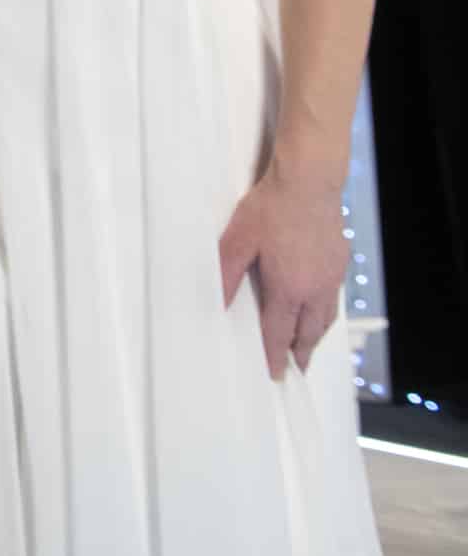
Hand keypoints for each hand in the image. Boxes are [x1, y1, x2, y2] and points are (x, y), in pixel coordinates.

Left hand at [218, 166, 350, 377]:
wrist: (309, 181)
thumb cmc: (273, 207)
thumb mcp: (238, 241)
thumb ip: (226, 275)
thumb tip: (217, 304)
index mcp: (289, 289)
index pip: (279, 334)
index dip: (275, 357)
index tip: (274, 373)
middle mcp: (315, 289)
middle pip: (308, 333)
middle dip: (300, 354)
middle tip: (295, 368)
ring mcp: (331, 276)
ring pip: (325, 319)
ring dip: (315, 336)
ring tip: (306, 346)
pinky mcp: (339, 262)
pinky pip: (333, 299)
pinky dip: (325, 313)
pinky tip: (318, 308)